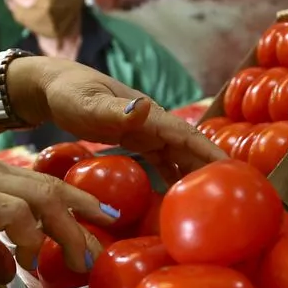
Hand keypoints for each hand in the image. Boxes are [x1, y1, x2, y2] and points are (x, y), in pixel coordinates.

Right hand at [0, 153, 116, 278]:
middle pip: (52, 189)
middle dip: (84, 214)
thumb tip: (10, 271)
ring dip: (66, 229)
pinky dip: (30, 232)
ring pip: (40, 198)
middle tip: (106, 240)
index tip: (100, 222)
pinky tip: (34, 256)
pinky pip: (10, 211)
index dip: (75, 202)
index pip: (41, 185)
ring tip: (80, 258)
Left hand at [12, 57, 226, 180]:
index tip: (234, 172)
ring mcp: (146, 132)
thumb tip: (144, 108)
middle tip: (236, 194)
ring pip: (179, 155)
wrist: (51, 87)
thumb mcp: (87, 103)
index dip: (211, 154)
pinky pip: (161, 161)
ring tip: (214, 201)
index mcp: (148, 114)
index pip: (188, 136)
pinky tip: (177, 197)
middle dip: (213, 167)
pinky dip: (173, 177)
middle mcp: (153, 122)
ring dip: (196, 174)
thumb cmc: (68, 93)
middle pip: (190, 148)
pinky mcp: (135, 141)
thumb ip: (113, 110)